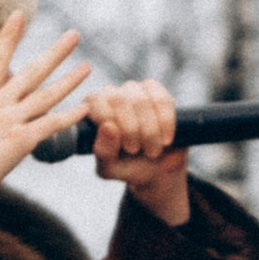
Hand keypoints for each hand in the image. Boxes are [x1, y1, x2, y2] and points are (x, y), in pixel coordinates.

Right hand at [0, 20, 91, 242]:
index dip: (9, 36)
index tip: (20, 14)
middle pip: (32, 71)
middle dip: (55, 52)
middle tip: (74, 34)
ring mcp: (10, 120)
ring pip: (47, 95)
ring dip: (70, 80)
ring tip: (88, 66)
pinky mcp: (20, 140)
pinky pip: (51, 124)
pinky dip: (70, 116)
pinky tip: (85, 108)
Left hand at [87, 79, 189, 225]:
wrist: (156, 170)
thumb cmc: (127, 166)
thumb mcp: (110, 168)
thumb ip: (103, 151)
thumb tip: (108, 126)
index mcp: (93, 108)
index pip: (96, 101)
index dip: (111, 122)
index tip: (123, 147)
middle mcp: (111, 94)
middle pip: (119, 99)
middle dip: (132, 129)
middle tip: (137, 151)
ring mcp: (134, 89)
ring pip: (141, 100)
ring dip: (149, 130)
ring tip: (152, 150)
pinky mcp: (157, 92)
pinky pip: (162, 99)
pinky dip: (165, 122)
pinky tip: (165, 139)